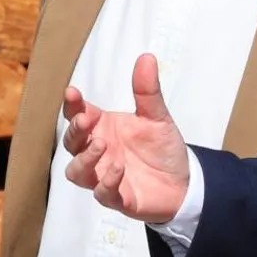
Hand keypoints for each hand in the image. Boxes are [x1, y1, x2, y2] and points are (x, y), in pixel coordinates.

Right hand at [62, 54, 192, 222]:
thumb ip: (147, 91)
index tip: (72, 92)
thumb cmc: (162, 148)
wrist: (184, 182)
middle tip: (85, 120)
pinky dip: (106, 182)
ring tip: (102, 145)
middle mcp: (98, 152)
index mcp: (102, 128)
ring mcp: (104, 176)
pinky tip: (119, 168)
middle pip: (71, 143)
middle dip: (74, 131)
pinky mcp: (118, 199)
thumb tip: (147, 57)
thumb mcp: (157, 117)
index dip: (72, 105)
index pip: (78, 114)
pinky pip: (102, 194)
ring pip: (76, 172)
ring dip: (84, 159)